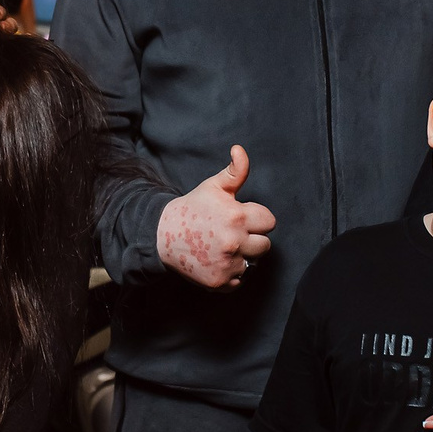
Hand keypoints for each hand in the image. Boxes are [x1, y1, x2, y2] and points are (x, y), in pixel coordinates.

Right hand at [157, 145, 276, 288]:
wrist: (163, 235)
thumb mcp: (214, 186)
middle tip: (232, 233)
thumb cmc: (193, 208)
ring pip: (253, 263)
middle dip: (252, 238)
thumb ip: (235, 171)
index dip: (256, 218)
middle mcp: (234, 242)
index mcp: (237, 217)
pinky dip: (231, 273)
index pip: (269, 221)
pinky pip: (239, 280)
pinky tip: (217, 260)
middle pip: (265, 245)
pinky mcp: (219, 281)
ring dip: (242, 256)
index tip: (241, 218)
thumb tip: (239, 150)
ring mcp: (227, 264)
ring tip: (223, 246)